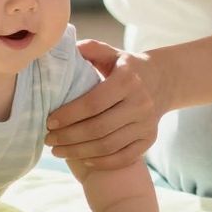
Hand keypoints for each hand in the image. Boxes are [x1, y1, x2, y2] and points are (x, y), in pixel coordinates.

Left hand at [45, 41, 168, 170]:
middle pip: (98, 128)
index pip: (93, 103)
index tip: (49, 121)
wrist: (163, 80)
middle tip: (49, 139)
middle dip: (69, 137)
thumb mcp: (110, 53)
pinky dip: (102, 162)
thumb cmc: (125, 68)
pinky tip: (83, 159)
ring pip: (108, 146)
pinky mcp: (150, 139)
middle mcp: (140, 103)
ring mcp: (146, 124)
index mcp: (127, 80)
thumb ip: (88, 49)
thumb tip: (61, 49)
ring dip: (79, 152)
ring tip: (59, 151)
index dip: (68, 115)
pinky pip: (124, 157)